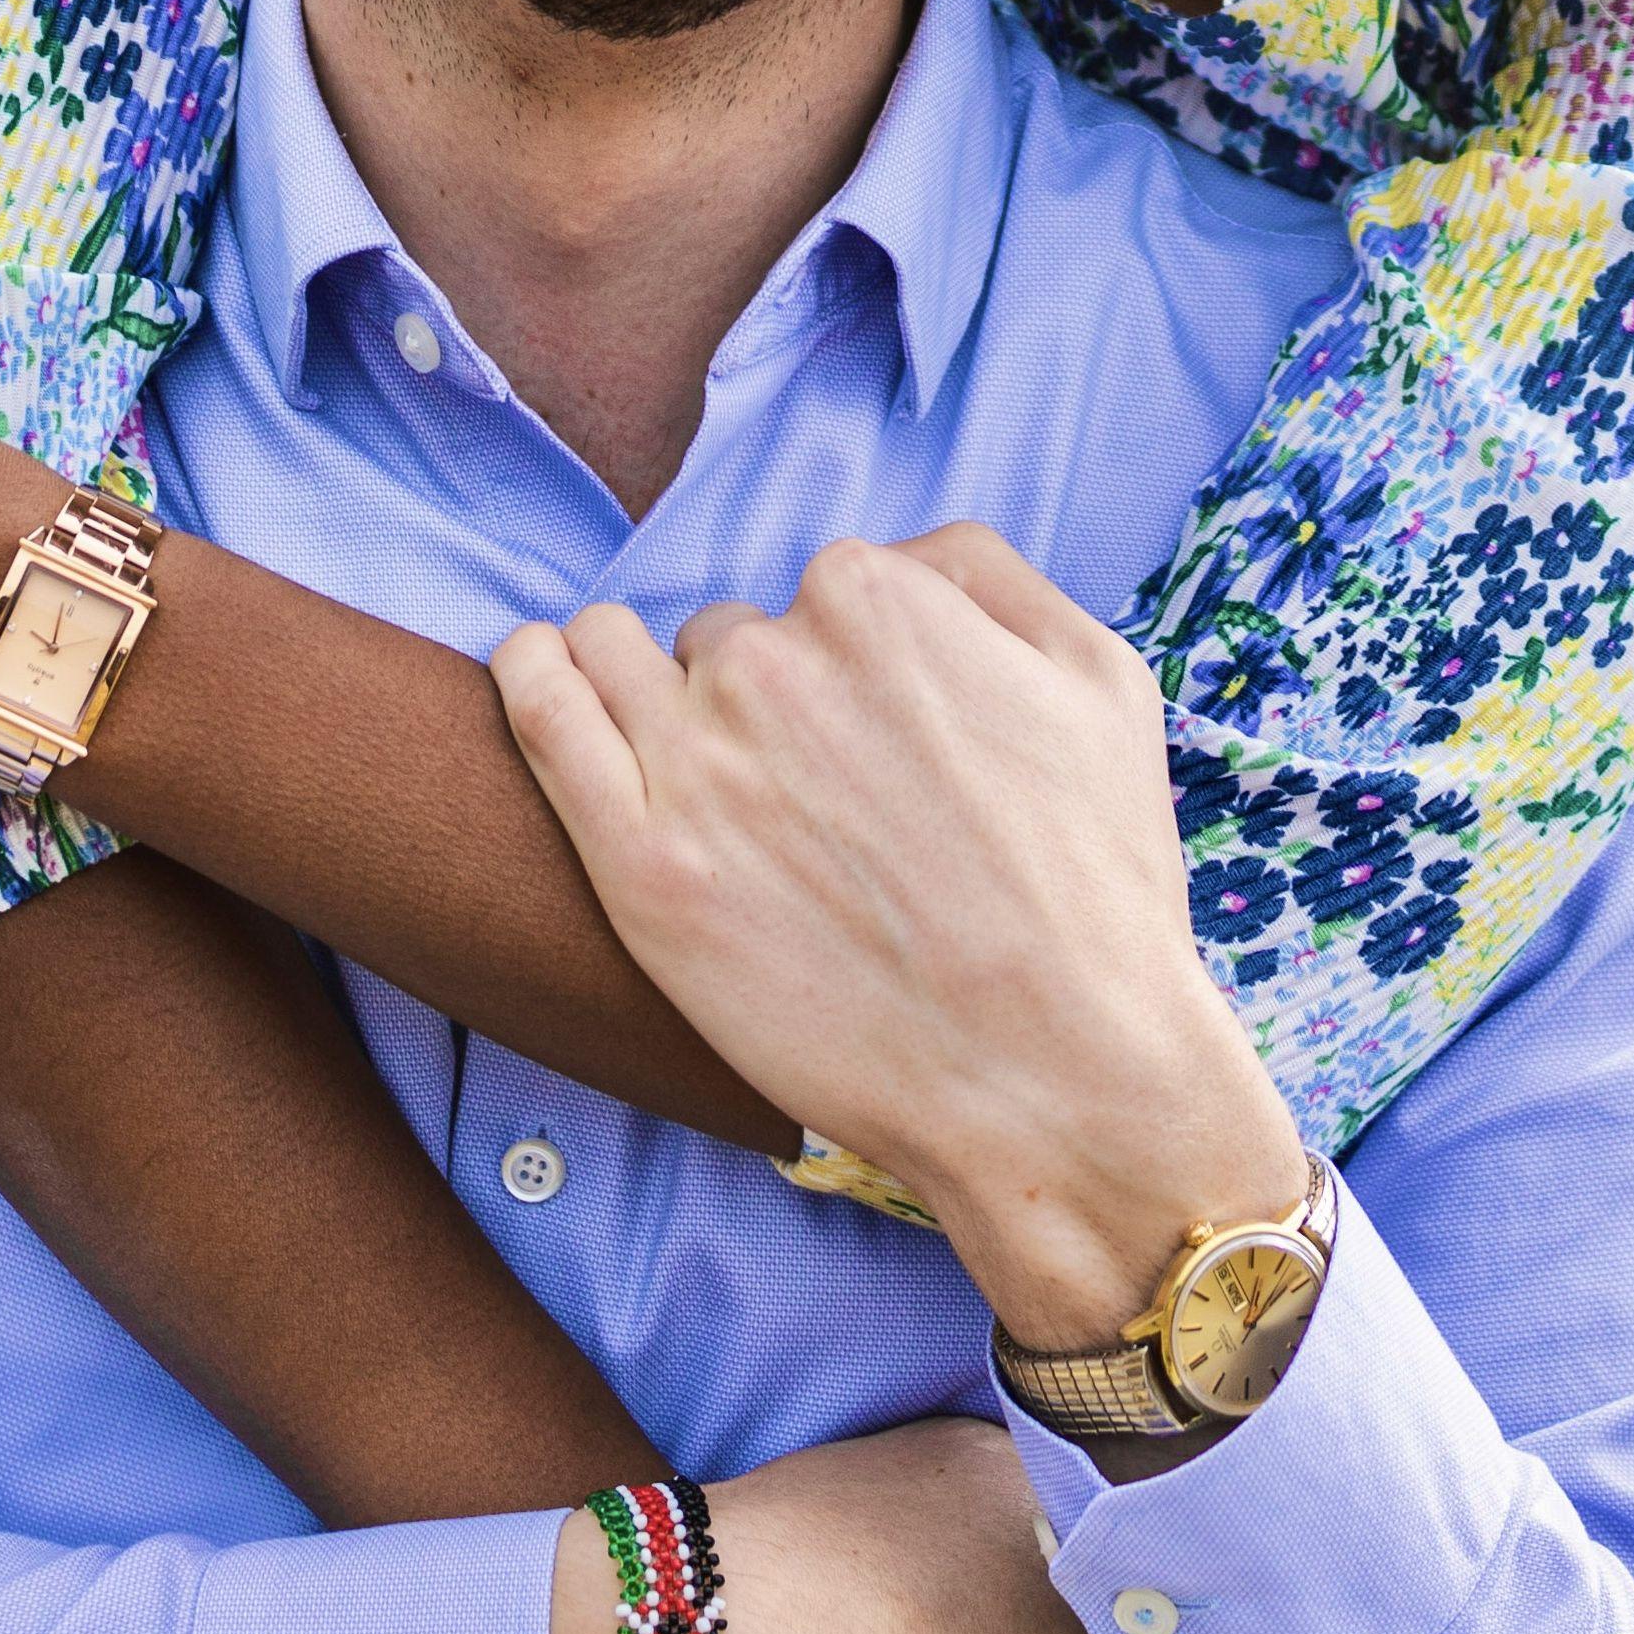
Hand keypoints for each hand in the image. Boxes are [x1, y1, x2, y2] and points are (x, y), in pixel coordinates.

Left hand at [491, 530, 1308, 1354]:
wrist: (1057, 1076)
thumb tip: (903, 558)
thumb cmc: (1092, 888)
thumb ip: (985, 575)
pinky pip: (541, 709)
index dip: (849, 672)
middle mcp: (773, 661)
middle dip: (760, 700)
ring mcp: (696, 762)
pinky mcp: (638, 866)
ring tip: (683, 764)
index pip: (822, 592)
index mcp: (876, 599)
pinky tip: (542, 672)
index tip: (872, 747)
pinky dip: (534, 673)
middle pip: (726, 639)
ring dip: (643, 687)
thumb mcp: (1099, 677)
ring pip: (622, 657)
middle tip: (815, 808)